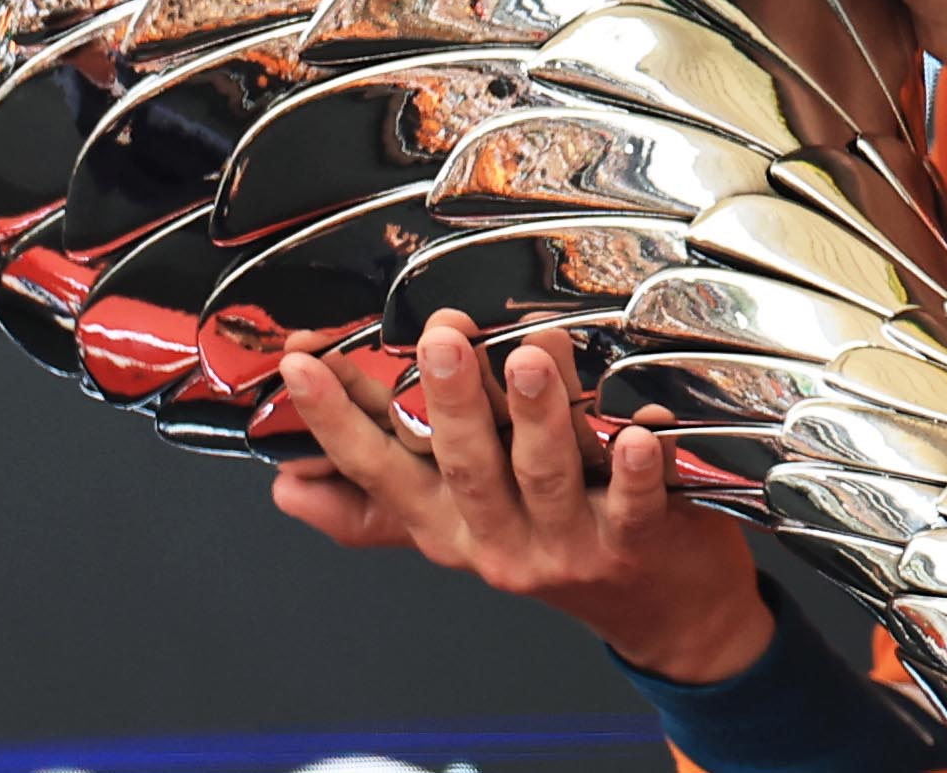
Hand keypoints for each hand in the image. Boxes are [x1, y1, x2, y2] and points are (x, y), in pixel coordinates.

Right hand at [269, 313, 773, 681]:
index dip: (333, 420)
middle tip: (441, 337)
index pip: (375, 468)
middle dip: (450, 400)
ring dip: (536, 416)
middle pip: (463, 466)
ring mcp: (563, 545)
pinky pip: (631, 507)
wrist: (660, 609)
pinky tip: (633, 436)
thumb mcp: (456, 522)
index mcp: (444, 522)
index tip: (300, 363)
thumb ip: (377, 500)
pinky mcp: (633, 545)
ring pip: (543, 476)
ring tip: (529, 359)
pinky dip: (632, 474)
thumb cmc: (556, 541)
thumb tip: (285, 486)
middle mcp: (494, 537)